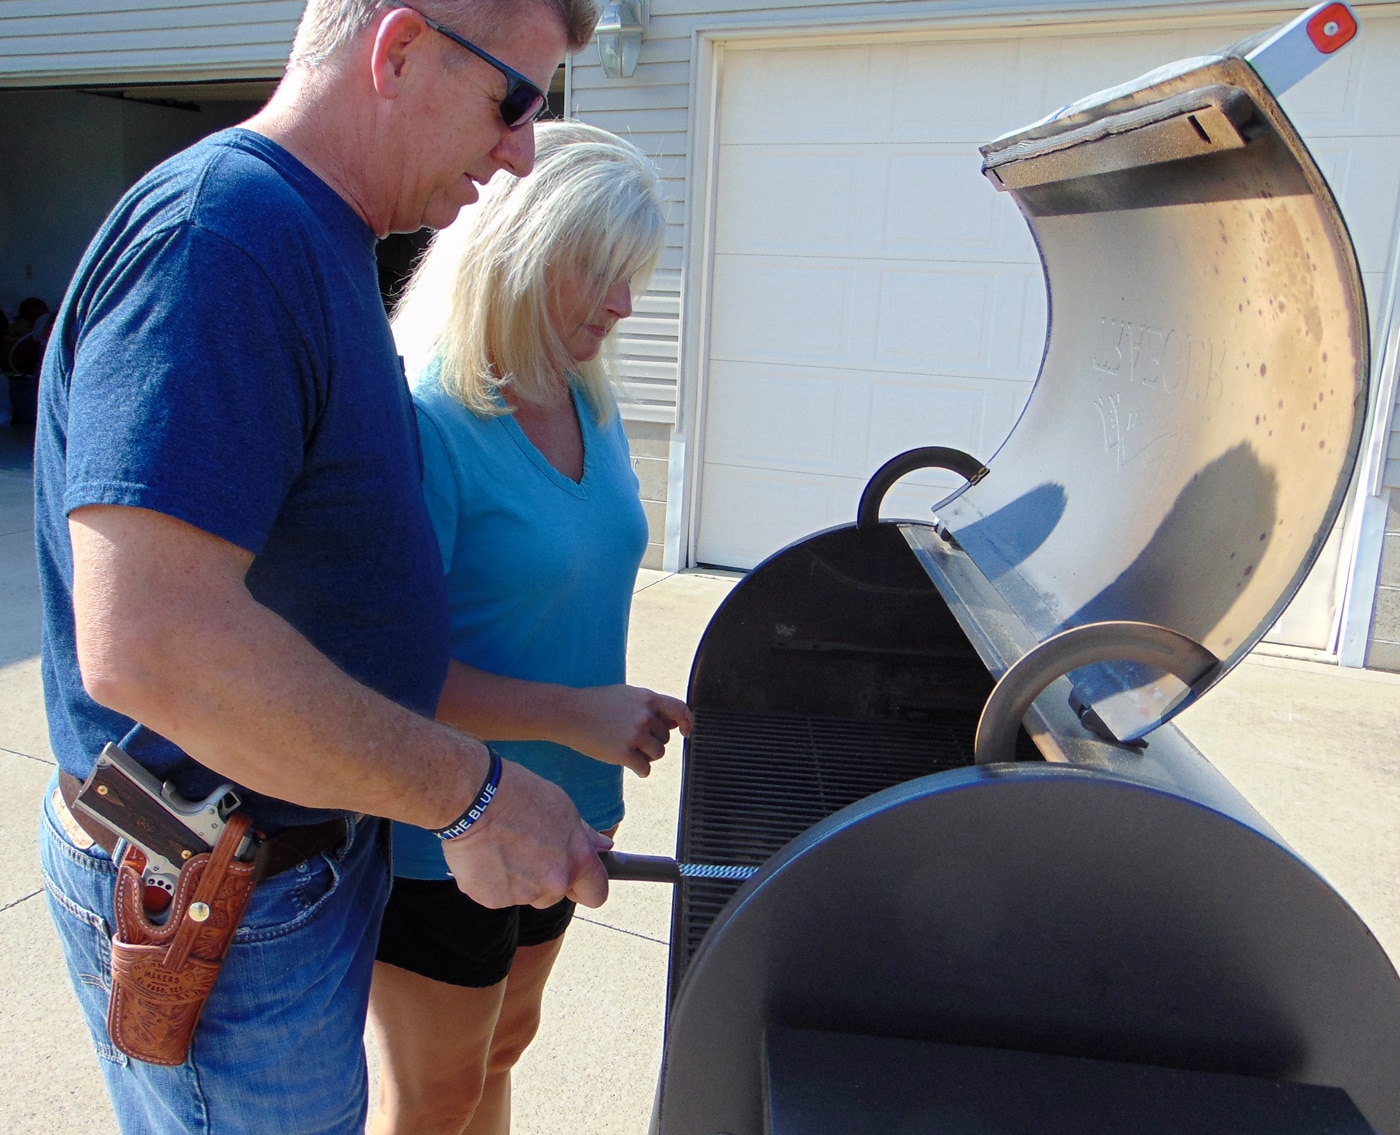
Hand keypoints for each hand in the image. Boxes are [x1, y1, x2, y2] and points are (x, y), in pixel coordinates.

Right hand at [440, 756, 612, 908]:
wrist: (473, 798)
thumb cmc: (518, 794)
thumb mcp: (562, 806)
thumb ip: (584, 835)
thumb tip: (604, 847)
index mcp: (576, 859)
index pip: (596, 894)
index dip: (587, 887)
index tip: (577, 880)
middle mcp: (553, 883)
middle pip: (555, 894)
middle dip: (544, 878)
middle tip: (525, 847)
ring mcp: (522, 894)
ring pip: (525, 894)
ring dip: (517, 878)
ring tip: (501, 845)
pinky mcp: (491, 899)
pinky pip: (496, 895)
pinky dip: (491, 881)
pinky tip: (484, 854)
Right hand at [557, 685, 692, 777]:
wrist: (568, 713)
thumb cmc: (597, 703)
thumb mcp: (627, 695)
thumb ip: (651, 706)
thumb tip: (674, 724)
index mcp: (647, 698)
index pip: (680, 709)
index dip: (687, 722)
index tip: (685, 732)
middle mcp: (644, 716)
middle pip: (666, 738)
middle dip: (654, 742)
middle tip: (632, 739)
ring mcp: (634, 734)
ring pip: (658, 754)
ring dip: (648, 756)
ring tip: (629, 750)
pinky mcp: (623, 753)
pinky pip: (645, 769)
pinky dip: (641, 770)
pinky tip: (630, 765)